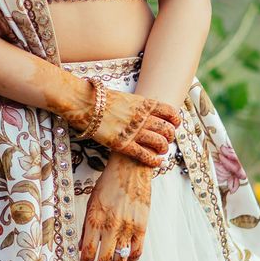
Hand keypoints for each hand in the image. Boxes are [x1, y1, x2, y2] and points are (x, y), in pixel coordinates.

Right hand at [66, 82, 181, 168]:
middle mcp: (142, 117)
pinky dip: (154, 160)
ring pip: (159, 143)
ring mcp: (133, 131)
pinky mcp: (122, 144)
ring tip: (161, 151)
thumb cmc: (101, 100)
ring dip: (163, 149)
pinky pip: (145, 155)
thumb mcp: (126, 98)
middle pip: (167, 129)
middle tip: (166, 140)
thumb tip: (145, 111)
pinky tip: (156, 162)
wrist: (84, 102)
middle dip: (170, 137)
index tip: (173, 125)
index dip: (175, 121)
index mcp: (144, 104)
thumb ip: (138, 106)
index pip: (170, 112)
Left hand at [79, 152, 153, 260]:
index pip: (87, 254)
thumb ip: (86, 228)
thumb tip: (82, 249)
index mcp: (95, 220)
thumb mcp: (91, 203)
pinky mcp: (142, 226)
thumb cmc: (108, 183)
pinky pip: (136, 251)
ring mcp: (129, 228)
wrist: (132, 168)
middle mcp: (112, 227)